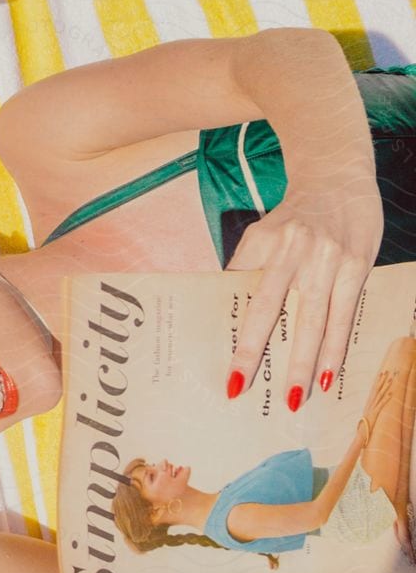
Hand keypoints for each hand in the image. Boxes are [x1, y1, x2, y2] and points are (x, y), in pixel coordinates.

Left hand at [227, 171, 381, 406]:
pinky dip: (334, 347)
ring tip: (292, 396)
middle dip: (252, 350)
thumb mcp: (262, 233)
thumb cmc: (295, 214)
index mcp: (259, 243)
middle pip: (266, 309)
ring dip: (301, 361)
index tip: (215, 352)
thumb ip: (247, 268)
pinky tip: (327, 374)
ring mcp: (325, 259)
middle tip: (238, 386)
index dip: (225, 325)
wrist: (338, 176)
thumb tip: (227, 310)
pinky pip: (343, 315)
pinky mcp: (355, 266)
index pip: (236, 293)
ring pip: (310, 319)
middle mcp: (290, 250)